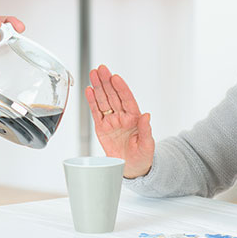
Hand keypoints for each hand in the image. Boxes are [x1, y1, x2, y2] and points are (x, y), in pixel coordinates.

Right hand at [85, 64, 154, 178]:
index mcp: (134, 118)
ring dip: (98, 87)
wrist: (132, 168)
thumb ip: (146, 130)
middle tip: (101, 69)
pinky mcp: (101, 128)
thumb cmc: (142, 156)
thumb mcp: (147, 145)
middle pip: (113, 95)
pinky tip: (88, 91)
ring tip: (93, 74)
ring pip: (103, 100)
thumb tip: (147, 115)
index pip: (127, 99)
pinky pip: (96, 112)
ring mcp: (111, 121)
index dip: (121, 88)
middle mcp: (122, 116)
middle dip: (106, 81)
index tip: (116, 78)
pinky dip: (92, 101)